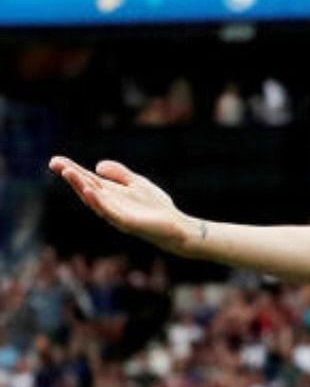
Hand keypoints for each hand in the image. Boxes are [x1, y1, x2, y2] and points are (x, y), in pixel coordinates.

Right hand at [49, 156, 193, 253]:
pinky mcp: (126, 223)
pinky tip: (90, 191)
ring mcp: (116, 214)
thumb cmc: (155, 207)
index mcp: (111, 194)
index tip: (55, 160)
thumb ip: (119, 174)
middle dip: (72, 176)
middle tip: (55, 164)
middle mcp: (109, 204)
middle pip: (86, 189)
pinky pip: (108, 212)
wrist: (176, 226)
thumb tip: (97, 165)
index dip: (72, 170)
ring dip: (80, 186)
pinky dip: (98, 202)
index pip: (88, 180)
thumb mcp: (137, 183)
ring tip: (69, 172)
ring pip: (94, 200)